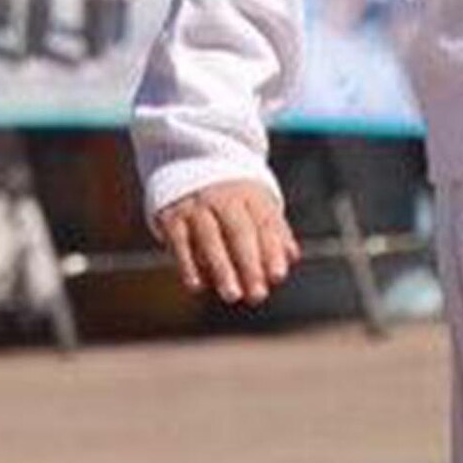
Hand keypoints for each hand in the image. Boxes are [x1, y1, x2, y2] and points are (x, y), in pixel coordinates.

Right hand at [155, 179, 297, 306]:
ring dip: (222, 269)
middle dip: (250, 265)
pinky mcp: (172, 217)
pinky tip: (198, 286)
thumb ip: (275, 231)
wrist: (187, 166)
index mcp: (250, 194)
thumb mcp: (256, 204)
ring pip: (210, 238)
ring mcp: (196, 206)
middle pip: (239, 231)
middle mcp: (223, 197)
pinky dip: (188, 265)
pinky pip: (180, 242)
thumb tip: (291, 258)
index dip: (272, 251)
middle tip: (258, 295)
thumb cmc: (230, 198)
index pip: (265, 223)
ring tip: (232, 296)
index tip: (278, 276)